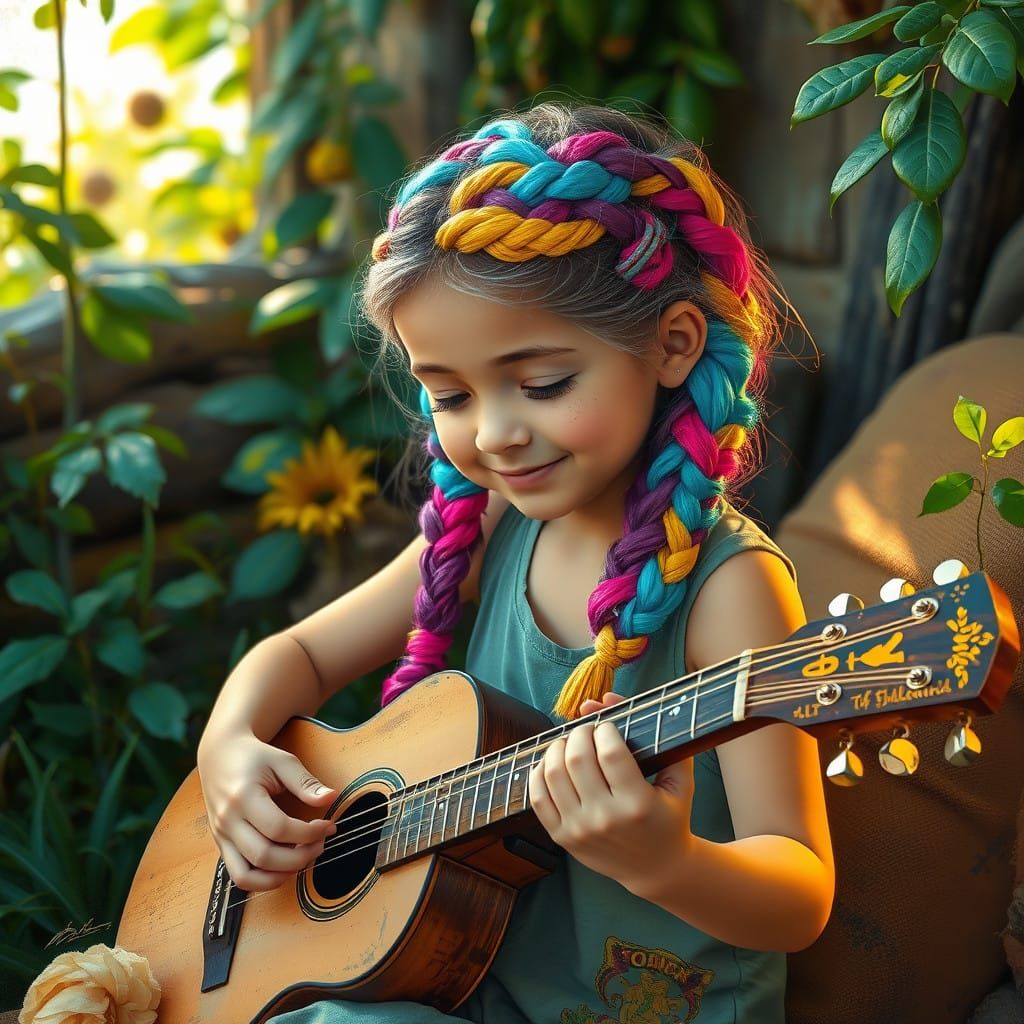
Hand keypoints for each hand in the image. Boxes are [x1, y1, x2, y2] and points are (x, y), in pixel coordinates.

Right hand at [196, 729, 337, 891]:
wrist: (219, 755)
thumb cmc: (253, 757)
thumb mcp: (282, 761)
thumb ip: (305, 782)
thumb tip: (331, 798)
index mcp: (243, 797)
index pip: (279, 828)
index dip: (309, 833)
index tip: (328, 826)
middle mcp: (228, 821)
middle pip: (264, 856)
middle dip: (300, 857)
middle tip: (320, 844)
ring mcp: (221, 836)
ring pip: (247, 876)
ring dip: (281, 875)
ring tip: (303, 858)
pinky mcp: (221, 844)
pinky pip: (239, 876)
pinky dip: (262, 880)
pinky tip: (283, 867)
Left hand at [528, 691, 694, 892]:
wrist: (657, 869)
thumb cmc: (670, 817)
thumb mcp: (678, 778)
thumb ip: (655, 733)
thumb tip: (607, 697)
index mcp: (637, 805)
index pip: (610, 752)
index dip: (605, 729)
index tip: (609, 727)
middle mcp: (605, 819)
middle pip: (578, 758)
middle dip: (580, 733)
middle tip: (588, 730)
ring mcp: (579, 830)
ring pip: (553, 773)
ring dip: (558, 747)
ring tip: (571, 742)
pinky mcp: (562, 838)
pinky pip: (537, 797)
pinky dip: (540, 771)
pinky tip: (554, 762)